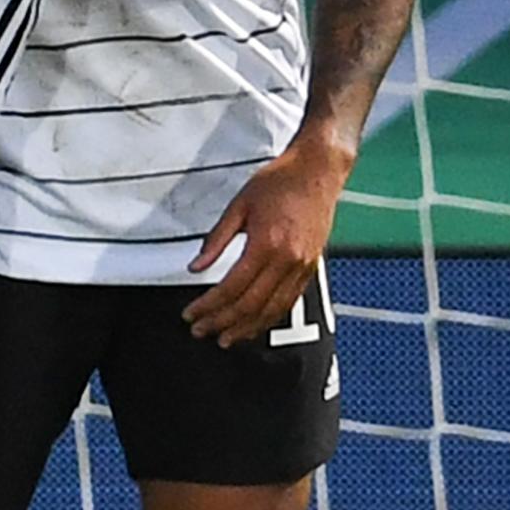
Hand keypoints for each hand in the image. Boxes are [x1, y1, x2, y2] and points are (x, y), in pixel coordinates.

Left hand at [184, 134, 349, 347]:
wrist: (318, 170)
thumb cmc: (280, 181)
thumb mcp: (239, 205)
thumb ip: (216, 239)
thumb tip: (195, 267)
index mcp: (266, 244)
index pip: (231, 288)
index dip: (208, 306)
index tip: (192, 314)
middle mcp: (287, 260)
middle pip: (250, 305)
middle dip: (222, 322)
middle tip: (201, 331)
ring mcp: (302, 266)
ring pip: (271, 310)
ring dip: (246, 328)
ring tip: (226, 338)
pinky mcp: (311, 268)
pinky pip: (288, 302)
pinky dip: (269, 318)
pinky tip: (254, 324)